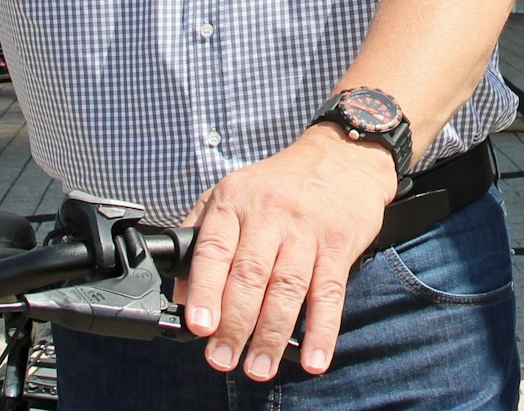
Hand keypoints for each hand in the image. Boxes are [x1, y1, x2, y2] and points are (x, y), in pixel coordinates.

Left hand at [176, 124, 398, 380]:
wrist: (342, 156)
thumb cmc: (279, 184)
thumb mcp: (231, 195)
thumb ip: (200, 238)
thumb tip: (181, 294)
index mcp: (235, 203)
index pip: (215, 250)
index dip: (205, 290)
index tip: (199, 325)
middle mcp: (269, 215)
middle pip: (250, 275)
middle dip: (235, 323)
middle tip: (222, 359)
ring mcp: (306, 230)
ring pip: (286, 288)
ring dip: (271, 334)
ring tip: (258, 367)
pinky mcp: (338, 244)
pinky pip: (329, 293)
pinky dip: (322, 330)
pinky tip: (313, 358)